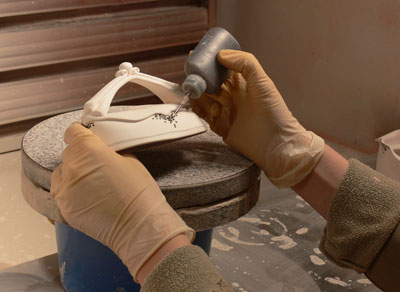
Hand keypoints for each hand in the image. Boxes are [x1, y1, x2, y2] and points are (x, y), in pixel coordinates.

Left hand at [50, 123, 193, 280]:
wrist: (139, 226)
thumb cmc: (139, 193)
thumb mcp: (130, 160)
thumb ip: (109, 151)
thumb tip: (102, 152)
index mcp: (88, 150)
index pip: (72, 132)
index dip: (81, 134)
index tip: (88, 138)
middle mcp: (72, 167)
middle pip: (68, 153)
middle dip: (81, 155)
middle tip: (98, 164)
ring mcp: (65, 190)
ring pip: (61, 173)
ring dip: (73, 173)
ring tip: (91, 181)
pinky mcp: (65, 208)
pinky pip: (62, 192)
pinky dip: (72, 191)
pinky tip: (89, 196)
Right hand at [191, 50, 323, 186]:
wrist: (276, 143)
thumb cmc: (275, 113)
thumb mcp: (262, 81)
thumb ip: (244, 63)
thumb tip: (221, 54)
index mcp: (241, 82)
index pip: (219, 68)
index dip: (207, 64)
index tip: (196, 59)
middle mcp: (231, 95)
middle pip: (207, 83)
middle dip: (202, 83)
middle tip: (202, 85)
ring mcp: (224, 110)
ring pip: (203, 99)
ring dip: (205, 100)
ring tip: (218, 107)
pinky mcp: (219, 126)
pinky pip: (203, 116)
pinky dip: (202, 113)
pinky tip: (212, 113)